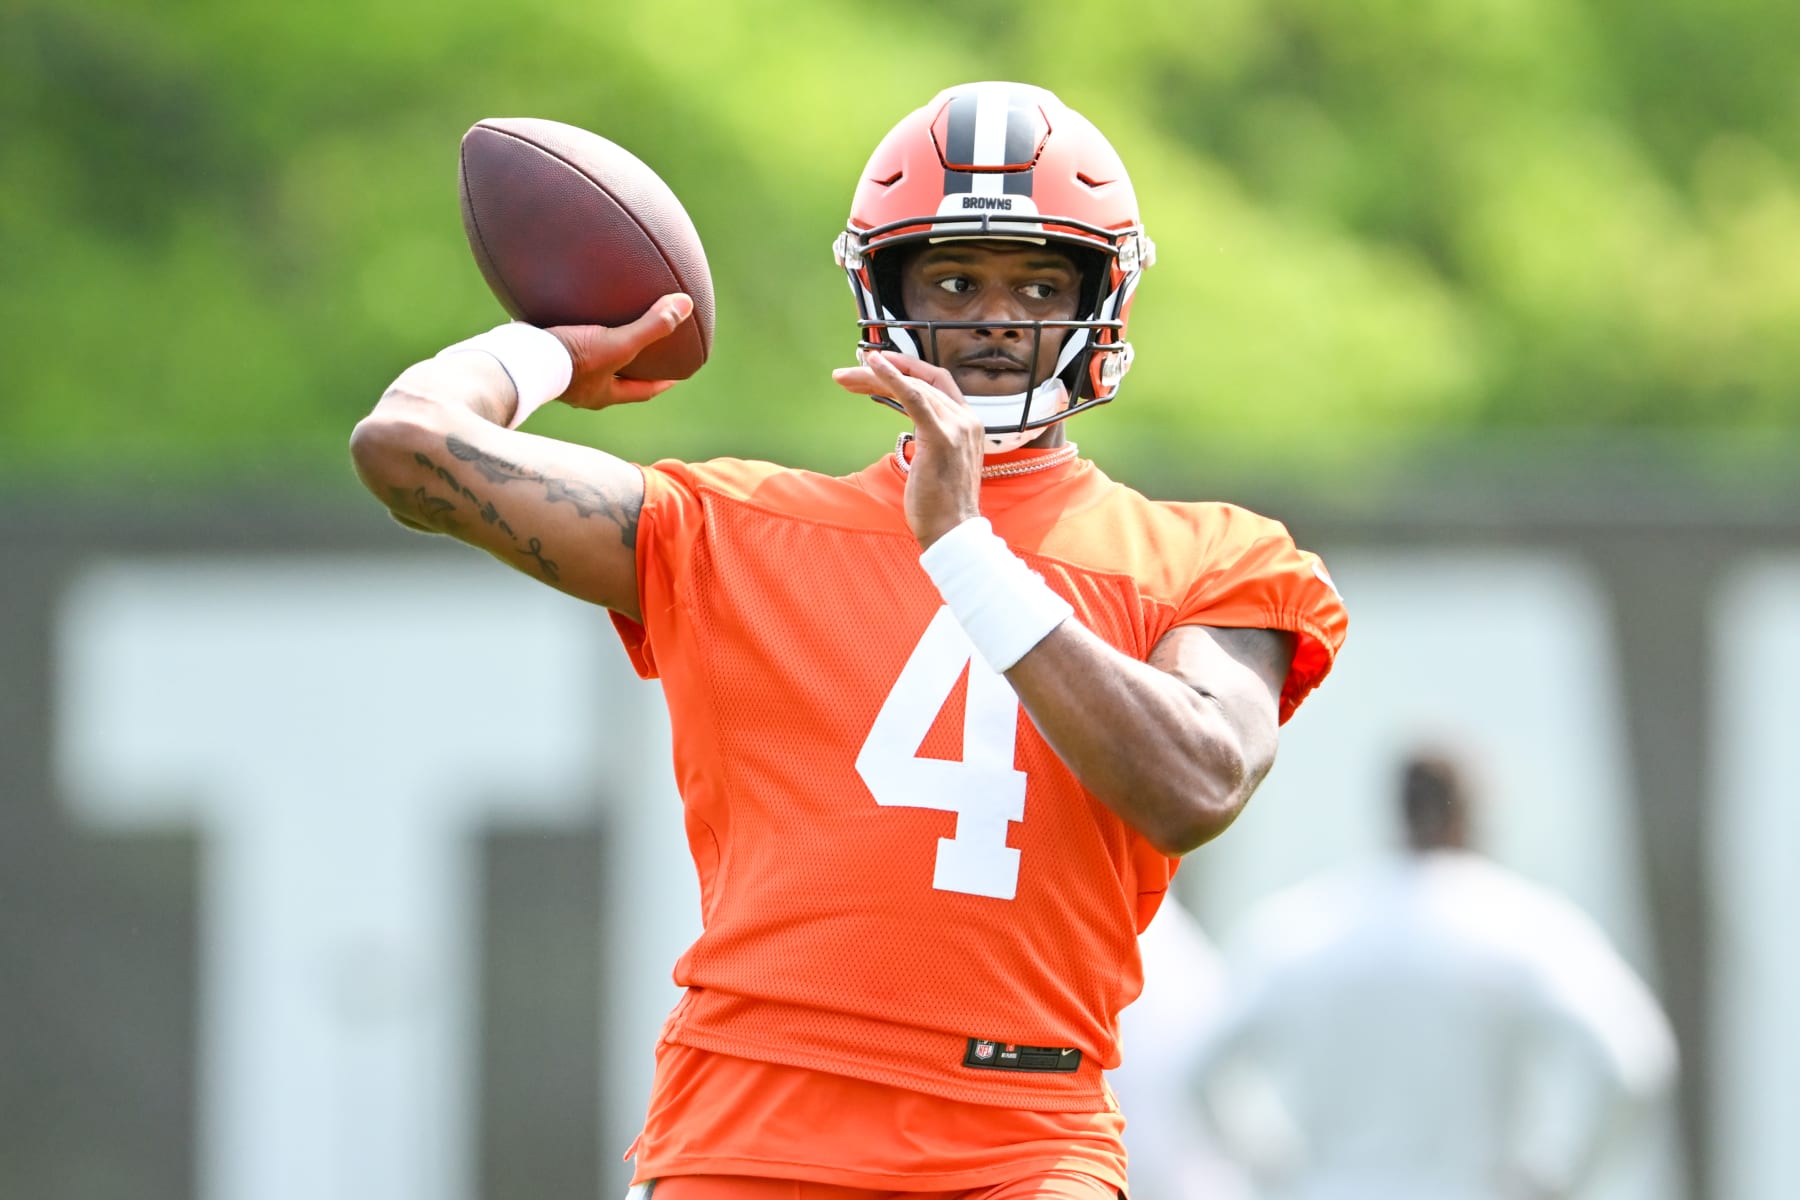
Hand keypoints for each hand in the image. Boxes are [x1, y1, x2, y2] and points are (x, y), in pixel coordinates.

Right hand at [546, 293, 693, 410]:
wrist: (518, 358)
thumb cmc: (571, 358)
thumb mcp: (618, 343)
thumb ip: (651, 327)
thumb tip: (685, 305)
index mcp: (603, 393)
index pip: (642, 391)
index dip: (661, 382)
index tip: (675, 375)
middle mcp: (582, 390)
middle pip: (615, 378)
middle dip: (630, 367)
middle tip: (646, 352)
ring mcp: (559, 376)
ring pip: (587, 362)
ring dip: (599, 349)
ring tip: (608, 329)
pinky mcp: (540, 357)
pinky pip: (562, 345)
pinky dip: (571, 332)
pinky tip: (571, 313)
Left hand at [833, 348, 982, 546]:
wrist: (952, 532)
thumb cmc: (940, 506)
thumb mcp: (937, 464)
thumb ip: (930, 441)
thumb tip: (911, 433)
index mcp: (968, 423)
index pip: (935, 384)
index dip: (905, 370)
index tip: (875, 365)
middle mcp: (966, 419)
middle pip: (921, 381)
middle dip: (882, 371)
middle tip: (849, 372)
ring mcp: (956, 426)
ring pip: (912, 387)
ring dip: (874, 377)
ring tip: (844, 377)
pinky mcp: (940, 436)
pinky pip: (914, 397)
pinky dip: (892, 378)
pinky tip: (873, 365)